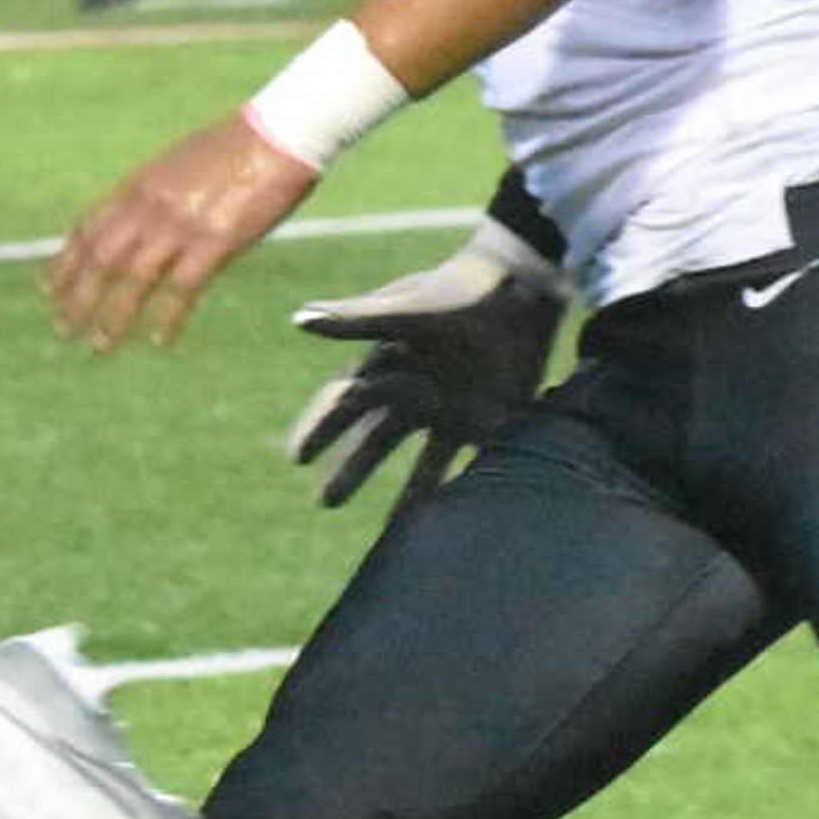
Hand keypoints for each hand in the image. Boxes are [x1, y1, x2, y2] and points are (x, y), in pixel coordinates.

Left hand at [46, 113, 319, 352]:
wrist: (278, 134)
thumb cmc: (233, 148)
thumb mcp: (175, 165)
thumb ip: (152, 194)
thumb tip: (139, 220)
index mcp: (137, 186)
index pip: (87, 230)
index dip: (64, 263)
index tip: (47, 288)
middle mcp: (149, 207)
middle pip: (99, 260)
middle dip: (76, 297)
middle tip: (62, 327)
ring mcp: (180, 225)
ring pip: (131, 280)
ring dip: (112, 316)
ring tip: (98, 345)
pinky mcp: (215, 242)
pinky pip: (181, 289)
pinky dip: (167, 317)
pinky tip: (158, 339)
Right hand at [286, 221, 567, 509]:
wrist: (521, 288)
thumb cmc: (458, 293)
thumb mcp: (405, 310)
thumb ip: (354, 321)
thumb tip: (297, 319)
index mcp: (386, 366)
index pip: (342, 405)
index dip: (318, 430)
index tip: (296, 457)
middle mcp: (414, 392)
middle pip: (374, 441)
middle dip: (350, 470)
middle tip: (326, 502)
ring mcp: (450, 408)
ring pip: (421, 461)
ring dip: (406, 493)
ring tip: (393, 530)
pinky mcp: (488, 418)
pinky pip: (469, 461)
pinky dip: (459, 488)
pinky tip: (453, 517)